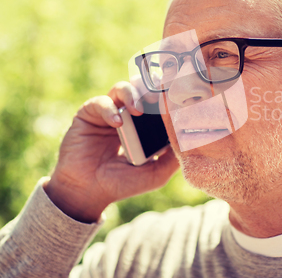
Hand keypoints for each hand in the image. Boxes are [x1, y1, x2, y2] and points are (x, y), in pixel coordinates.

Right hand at [44, 81, 178, 222]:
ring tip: (139, 110)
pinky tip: (117, 123)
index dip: (166, 96)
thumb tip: (192, 142)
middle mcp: (127, 114)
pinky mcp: (88, 114)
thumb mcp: (156, 173)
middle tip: (160, 95)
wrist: (89, 193)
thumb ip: (173, 158)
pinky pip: (100, 102)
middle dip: (151, 88)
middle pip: (141, 88)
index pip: (158, 101)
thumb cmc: (123, 183)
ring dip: (132, 95)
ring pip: (121, 89)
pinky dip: (110, 110)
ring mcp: (108, 112)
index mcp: (145, 124)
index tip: (177, 95)